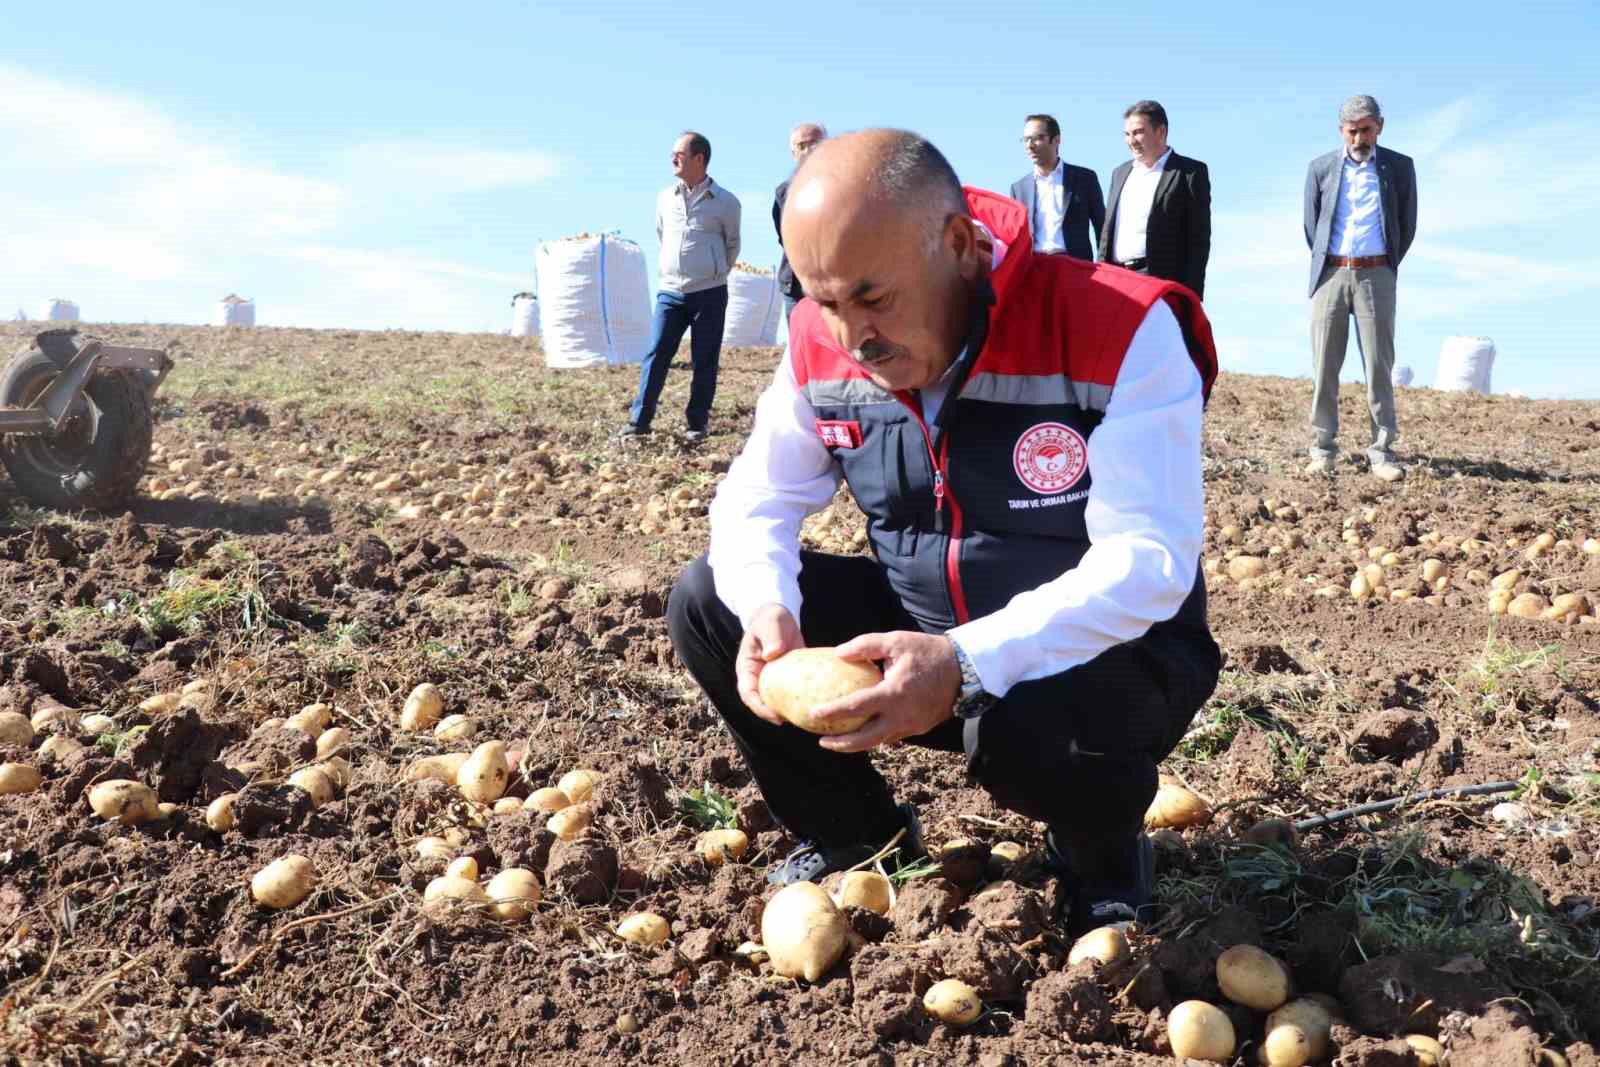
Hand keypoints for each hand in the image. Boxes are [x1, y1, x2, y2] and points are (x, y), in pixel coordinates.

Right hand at [736, 603, 803, 725]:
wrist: (779, 617)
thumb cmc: (770, 619)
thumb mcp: (770, 624)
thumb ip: (771, 637)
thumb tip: (774, 653)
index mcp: (747, 668)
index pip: (748, 693)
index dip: (760, 707)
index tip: (776, 715)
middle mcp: (758, 679)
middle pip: (762, 704)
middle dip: (774, 715)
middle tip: (793, 721)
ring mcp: (772, 681)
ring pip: (776, 702)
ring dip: (787, 712)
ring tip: (805, 718)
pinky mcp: (787, 680)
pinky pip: (791, 695)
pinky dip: (799, 702)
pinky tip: (815, 706)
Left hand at [812, 631, 961, 752]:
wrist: (964, 669)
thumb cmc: (927, 651)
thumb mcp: (895, 640)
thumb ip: (865, 646)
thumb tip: (837, 653)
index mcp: (893, 693)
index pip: (856, 708)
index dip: (832, 713)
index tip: (813, 713)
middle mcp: (902, 715)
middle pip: (865, 740)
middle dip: (841, 745)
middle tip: (821, 741)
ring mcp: (912, 725)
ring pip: (879, 741)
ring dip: (857, 743)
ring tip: (837, 739)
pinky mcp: (919, 728)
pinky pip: (892, 736)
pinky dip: (875, 736)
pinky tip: (863, 730)